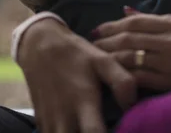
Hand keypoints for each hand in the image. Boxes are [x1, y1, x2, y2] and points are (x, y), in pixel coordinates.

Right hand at [18, 18, 136, 132]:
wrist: (38, 46)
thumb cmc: (75, 54)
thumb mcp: (102, 60)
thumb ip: (122, 82)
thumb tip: (132, 107)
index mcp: (83, 102)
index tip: (120, 132)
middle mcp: (64, 117)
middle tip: (107, 129)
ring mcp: (50, 121)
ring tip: (92, 128)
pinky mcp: (41, 122)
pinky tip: (77, 127)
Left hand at [93, 10, 170, 91]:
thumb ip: (153, 19)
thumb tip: (125, 11)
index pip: (136, 22)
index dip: (113, 25)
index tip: (98, 29)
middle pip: (130, 39)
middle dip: (106, 41)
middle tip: (91, 44)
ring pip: (132, 58)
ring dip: (111, 58)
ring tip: (97, 58)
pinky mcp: (170, 81)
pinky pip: (140, 77)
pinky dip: (124, 74)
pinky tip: (113, 74)